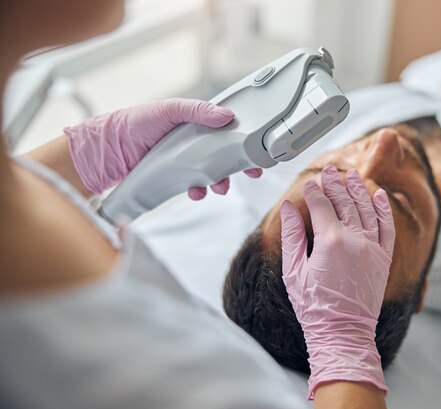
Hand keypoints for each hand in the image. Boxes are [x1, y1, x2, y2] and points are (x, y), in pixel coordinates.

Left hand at [64, 98, 262, 197]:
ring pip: (214, 173)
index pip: (229, 129)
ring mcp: (186, 161)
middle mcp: (195, 141)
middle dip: (241, 165)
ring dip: (221, 181)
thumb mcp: (168, 110)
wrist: (107, 151)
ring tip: (219, 186)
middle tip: (252, 173)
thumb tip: (227, 115)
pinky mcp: (177, 178)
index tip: (259, 149)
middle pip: (228, 154)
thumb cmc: (134, 123)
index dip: (246, 138)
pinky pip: (196, 187)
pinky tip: (196, 192)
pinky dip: (200, 191)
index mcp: (197, 122)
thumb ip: (197, 110)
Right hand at [280, 165, 394, 398]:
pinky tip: (380, 195)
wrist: (342, 332)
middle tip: (331, 172)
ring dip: (359, 189)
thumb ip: (292, 235)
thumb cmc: (314, 306)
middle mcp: (355, 239)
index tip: (311, 183)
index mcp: (330, 241)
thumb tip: (289, 208)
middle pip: (345, 202)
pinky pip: (387, 227)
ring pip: (367, 209)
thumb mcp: (292, 271)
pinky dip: (384, 209)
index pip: (321, 205)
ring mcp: (372, 248)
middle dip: (336, 184)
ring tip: (353, 175)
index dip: (315, 192)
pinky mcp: (384, 259)